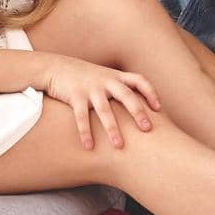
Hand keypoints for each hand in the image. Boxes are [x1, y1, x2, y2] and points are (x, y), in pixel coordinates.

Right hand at [39, 56, 161, 149]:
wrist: (56, 67)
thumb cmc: (85, 78)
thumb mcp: (105, 78)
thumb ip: (119, 89)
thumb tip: (138, 109)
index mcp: (115, 76)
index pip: (139, 80)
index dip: (150, 93)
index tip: (158, 108)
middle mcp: (105, 80)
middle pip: (126, 95)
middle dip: (137, 112)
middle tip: (148, 129)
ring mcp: (90, 88)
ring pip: (104, 109)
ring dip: (112, 128)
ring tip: (119, 146)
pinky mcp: (75, 95)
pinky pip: (81, 115)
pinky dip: (85, 131)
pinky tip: (89, 146)